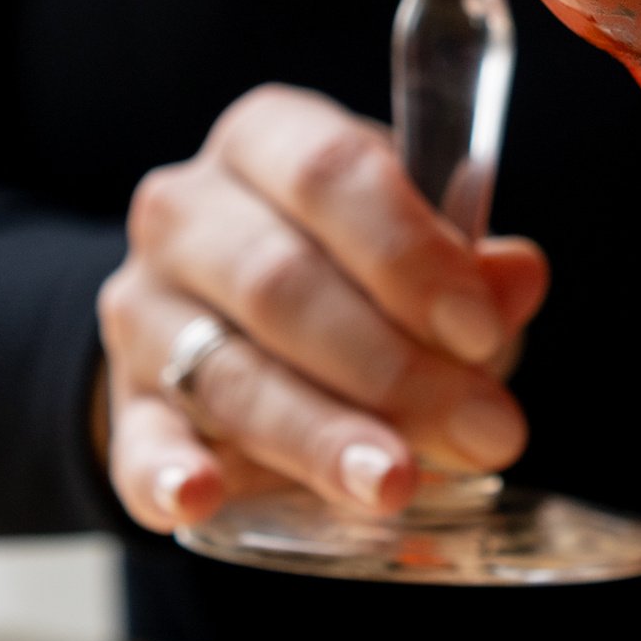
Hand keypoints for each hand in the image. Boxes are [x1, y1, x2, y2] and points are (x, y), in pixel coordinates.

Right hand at [97, 84, 547, 532]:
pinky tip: (201, 499)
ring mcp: (143, 311)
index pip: (329, 174)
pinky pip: (137, 443)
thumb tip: (516, 276)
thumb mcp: (419, 255)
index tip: (479, 332)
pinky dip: (167, 475)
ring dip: (316, 435)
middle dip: (390, 367)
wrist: (234, 325)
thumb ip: (468, 271)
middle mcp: (187, 212)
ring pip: (227, 372)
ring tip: (392, 484)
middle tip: (484, 433)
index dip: (409, 255)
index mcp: (266, 141)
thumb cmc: (354, 276)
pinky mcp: (124, 407)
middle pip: (281, 283)